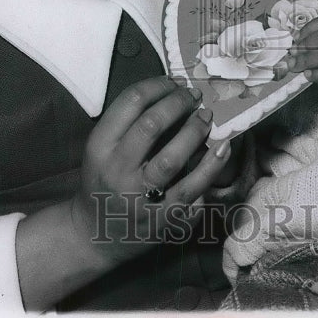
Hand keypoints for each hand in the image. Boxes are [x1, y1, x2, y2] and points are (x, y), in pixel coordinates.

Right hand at [16, 76, 230, 309]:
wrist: (95, 235)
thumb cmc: (104, 180)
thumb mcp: (104, 148)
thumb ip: (130, 123)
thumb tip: (174, 91)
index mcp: (100, 147)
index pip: (130, 102)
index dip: (158, 85)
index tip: (174, 83)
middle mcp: (117, 171)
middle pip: (152, 126)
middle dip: (179, 104)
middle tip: (195, 97)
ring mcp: (140, 198)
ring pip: (173, 159)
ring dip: (196, 132)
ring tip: (207, 117)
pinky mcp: (163, 221)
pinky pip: (192, 190)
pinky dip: (211, 168)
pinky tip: (223, 150)